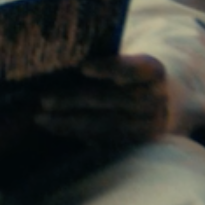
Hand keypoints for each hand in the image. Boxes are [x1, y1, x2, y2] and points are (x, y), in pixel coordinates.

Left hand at [33, 54, 170, 148]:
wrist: (162, 102)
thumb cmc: (131, 75)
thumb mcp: (127, 62)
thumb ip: (104, 62)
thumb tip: (61, 63)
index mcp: (153, 71)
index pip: (133, 69)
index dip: (109, 68)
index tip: (83, 68)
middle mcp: (155, 98)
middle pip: (113, 99)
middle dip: (76, 100)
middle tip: (45, 100)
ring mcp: (148, 124)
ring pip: (106, 124)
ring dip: (71, 122)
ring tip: (43, 119)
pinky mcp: (136, 142)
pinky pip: (103, 140)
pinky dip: (77, 134)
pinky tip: (56, 128)